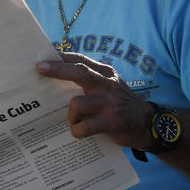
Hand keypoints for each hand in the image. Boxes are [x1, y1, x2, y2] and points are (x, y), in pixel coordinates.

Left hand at [36, 52, 153, 148]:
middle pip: (79, 72)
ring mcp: (110, 103)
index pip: (80, 60)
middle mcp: (108, 84)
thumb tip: (57, 77)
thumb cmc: (120, 104)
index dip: (61, 57)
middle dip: (58, 69)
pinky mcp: (111, 122)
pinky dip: (77, 130)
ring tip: (73, 121)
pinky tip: (79, 131)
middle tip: (40, 68)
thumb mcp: (108, 86)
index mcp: (105, 73)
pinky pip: (84, 127)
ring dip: (70, 115)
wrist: (149, 124)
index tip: (43, 57)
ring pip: (76, 103)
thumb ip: (89, 80)